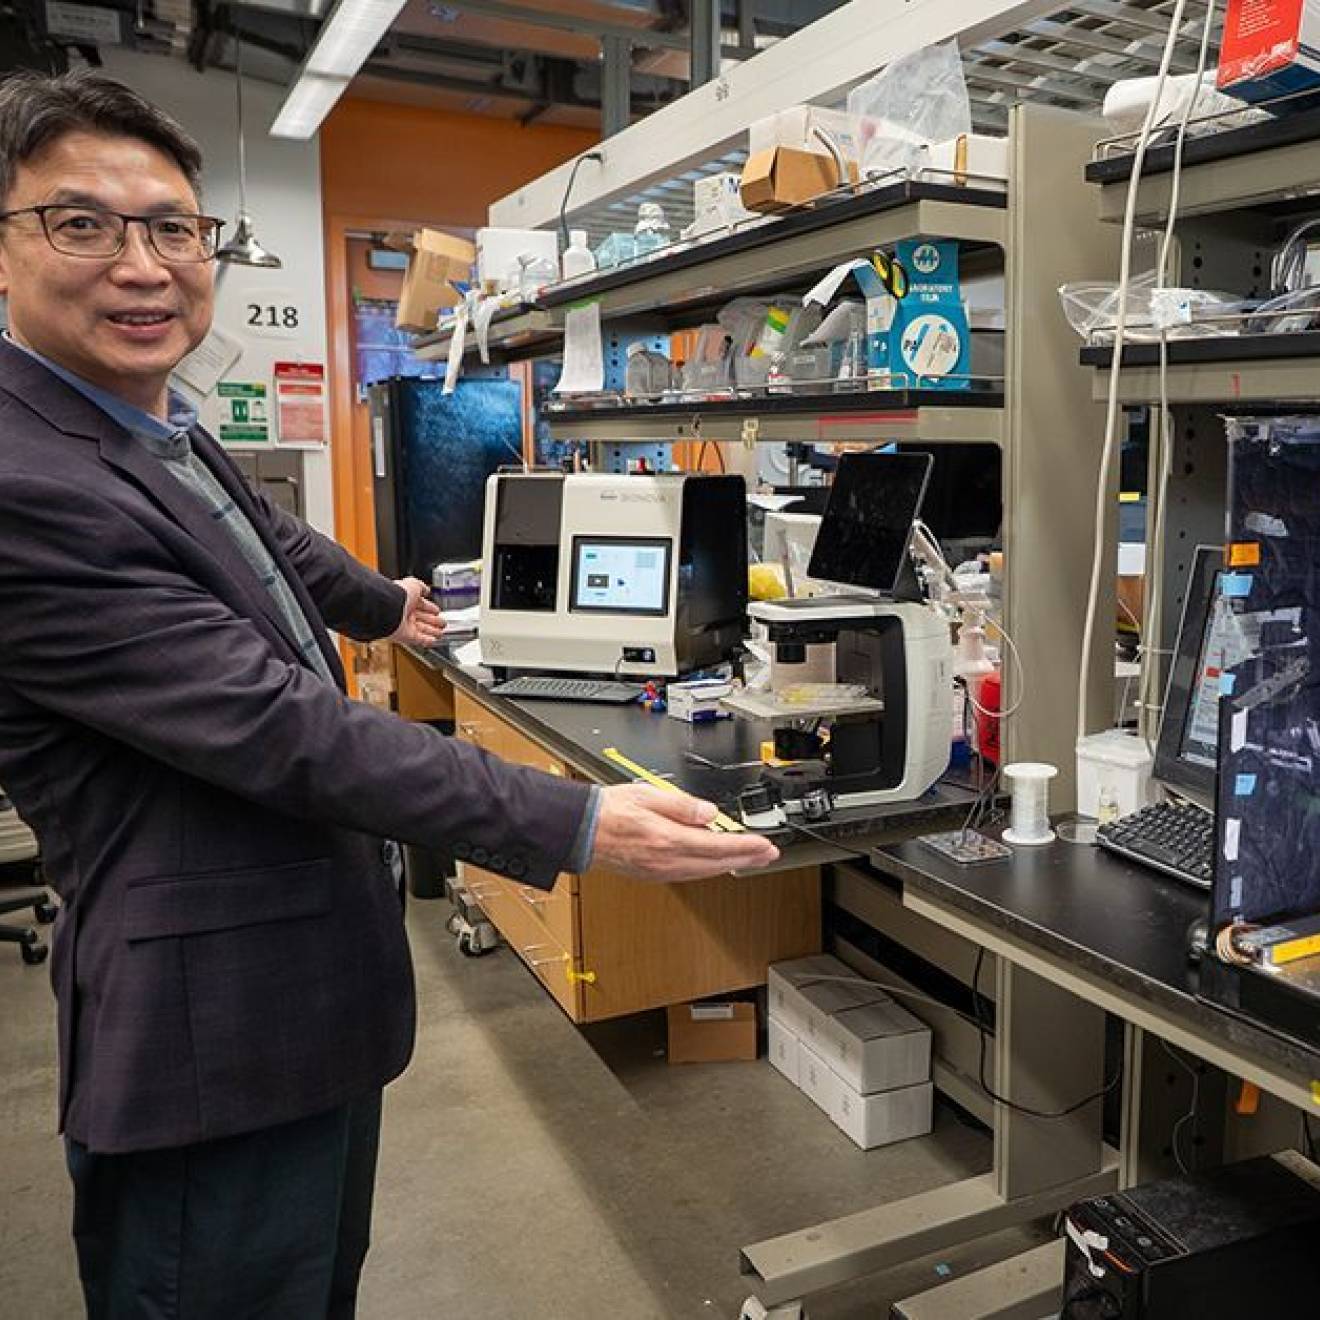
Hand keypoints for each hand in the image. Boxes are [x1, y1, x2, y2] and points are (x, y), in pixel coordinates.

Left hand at [389, 577, 444, 645]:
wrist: (387, 608)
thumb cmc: (398, 595)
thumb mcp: (413, 584)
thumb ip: (421, 587)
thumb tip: (427, 590)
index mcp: (407, 600)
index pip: (421, 605)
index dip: (430, 608)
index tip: (437, 611)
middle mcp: (405, 612)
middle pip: (423, 618)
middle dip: (434, 621)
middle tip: (442, 623)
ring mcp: (405, 625)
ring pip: (422, 629)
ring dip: (432, 632)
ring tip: (441, 633)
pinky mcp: (405, 636)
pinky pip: (418, 639)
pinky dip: (426, 640)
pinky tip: (433, 640)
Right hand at [590, 783, 779, 882]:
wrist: (581, 830)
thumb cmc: (609, 811)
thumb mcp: (648, 795)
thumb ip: (683, 806)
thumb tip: (710, 813)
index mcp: (668, 839)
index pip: (718, 846)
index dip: (746, 847)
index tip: (765, 845)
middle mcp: (666, 860)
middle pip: (717, 864)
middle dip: (746, 859)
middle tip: (767, 854)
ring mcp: (660, 871)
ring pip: (705, 872)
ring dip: (729, 865)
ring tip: (748, 858)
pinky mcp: (654, 874)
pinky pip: (690, 874)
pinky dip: (709, 869)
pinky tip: (714, 863)